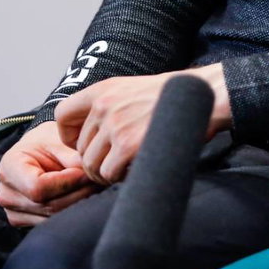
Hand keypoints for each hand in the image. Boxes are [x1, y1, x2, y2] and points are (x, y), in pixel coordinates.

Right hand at [0, 120, 98, 227]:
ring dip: (78, 203)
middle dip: (78, 193)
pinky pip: (53, 222)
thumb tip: (88, 172)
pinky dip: (72, 212)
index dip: (66, 183)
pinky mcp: (25, 222)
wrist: (37, 153)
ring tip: (94, 187)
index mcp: (9, 168)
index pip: (38, 187)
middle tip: (98, 181)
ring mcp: (14, 212)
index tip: (85, 173)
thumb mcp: (57, 139)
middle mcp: (7, 194)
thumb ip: (71, 156)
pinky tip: (84, 197)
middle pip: (48, 205)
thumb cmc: (47, 143)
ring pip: (53, 217)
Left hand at [54, 66, 230, 185]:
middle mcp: (105, 106)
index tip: (85, 144)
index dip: (69, 136)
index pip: (63, 115)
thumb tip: (92, 136)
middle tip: (116, 163)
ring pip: (91, 165)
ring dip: (106, 173)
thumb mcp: (133, 89)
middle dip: (96, 161)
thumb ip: (110, 106)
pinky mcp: (129, 146)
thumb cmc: (173, 96)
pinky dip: (119, 179)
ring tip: (126, 168)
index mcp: (103, 90)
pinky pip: (109, 174)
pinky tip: (135, 170)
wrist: (205, 95)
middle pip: (80, 149)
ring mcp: (116, 126)